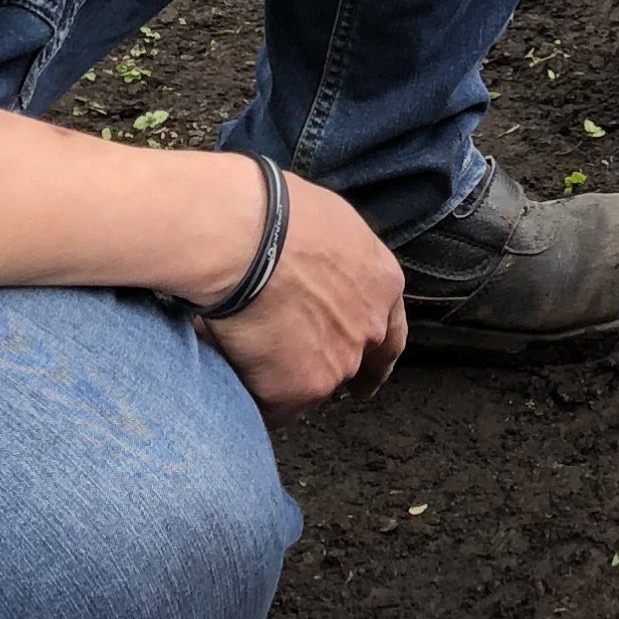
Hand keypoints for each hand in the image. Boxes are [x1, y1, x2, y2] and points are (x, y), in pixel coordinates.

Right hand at [201, 171, 406, 413]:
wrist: (244, 238)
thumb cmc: (276, 213)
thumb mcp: (329, 225)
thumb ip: (337, 263)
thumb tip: (316, 274)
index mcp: (382, 283)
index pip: (390, 333)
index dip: (377, 357)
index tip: (367, 378)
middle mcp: (369, 327)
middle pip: (347, 361)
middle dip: (318, 362)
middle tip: (285, 360)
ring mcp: (337, 362)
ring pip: (306, 384)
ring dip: (277, 375)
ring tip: (240, 345)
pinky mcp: (298, 389)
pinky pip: (272, 405)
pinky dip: (249, 392)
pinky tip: (228, 366)